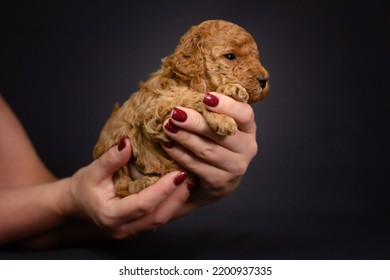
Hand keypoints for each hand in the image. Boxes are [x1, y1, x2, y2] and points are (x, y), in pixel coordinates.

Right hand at [64, 138, 190, 238]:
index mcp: (111, 215)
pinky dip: (171, 205)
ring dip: (177, 202)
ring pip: (160, 220)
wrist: (76, 204)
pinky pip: (158, 219)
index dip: (162, 190)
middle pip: (157, 216)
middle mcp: (122, 229)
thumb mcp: (93, 170)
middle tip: (189, 176)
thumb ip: (110, 159)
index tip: (177, 173)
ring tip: (189, 182)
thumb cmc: (84, 187)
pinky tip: (179, 190)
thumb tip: (127, 142)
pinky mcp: (137, 228)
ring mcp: (131, 232)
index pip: (143, 205)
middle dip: (176, 197)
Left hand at [162, 92, 257, 208]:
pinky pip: (197, 166)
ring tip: (167, 126)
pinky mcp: (221, 182)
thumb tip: (189, 85)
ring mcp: (236, 167)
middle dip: (196, 122)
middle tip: (175, 112)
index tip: (205, 97)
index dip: (227, 105)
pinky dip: (180, 154)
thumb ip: (212, 110)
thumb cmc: (215, 144)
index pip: (244, 114)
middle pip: (222, 132)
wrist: (215, 181)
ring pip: (208, 150)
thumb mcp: (220, 126)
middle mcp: (247, 148)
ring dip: (185, 137)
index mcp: (249, 128)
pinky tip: (167, 144)